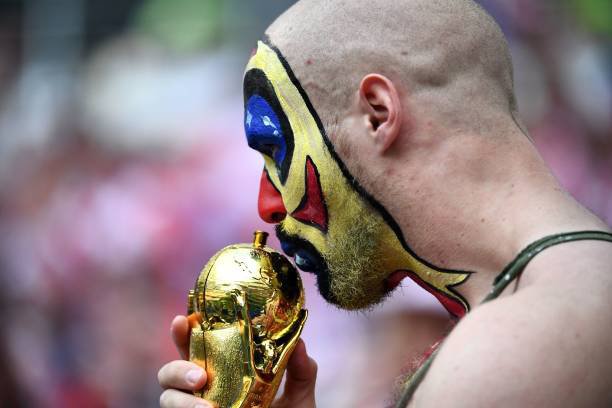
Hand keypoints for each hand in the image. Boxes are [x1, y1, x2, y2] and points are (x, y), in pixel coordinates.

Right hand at [157, 315, 317, 407]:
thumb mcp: (299, 396)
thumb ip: (301, 371)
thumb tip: (299, 343)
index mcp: (222, 370)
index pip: (195, 345)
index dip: (183, 332)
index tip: (182, 320)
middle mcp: (202, 390)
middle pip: (170, 372)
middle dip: (177, 369)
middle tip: (201, 378)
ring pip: (167, 399)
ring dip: (181, 402)